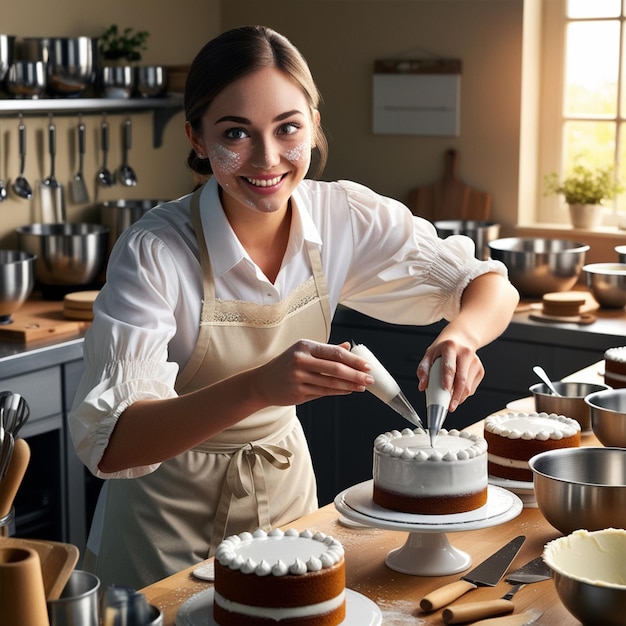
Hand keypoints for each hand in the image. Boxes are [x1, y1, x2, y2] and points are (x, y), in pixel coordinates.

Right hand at [255, 340, 374, 405]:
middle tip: (370, 378)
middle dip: (356, 374)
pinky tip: (348, 390)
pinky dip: (338, 392)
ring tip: (362, 386)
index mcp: (304, 347)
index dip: (353, 360)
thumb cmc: (287, 364)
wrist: (263, 382)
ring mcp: (298, 378)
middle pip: (335, 369)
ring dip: (350, 385)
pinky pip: (323, 393)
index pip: (334, 353)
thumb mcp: (303, 352)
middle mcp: (301, 361)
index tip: (366, 365)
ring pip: (330, 383)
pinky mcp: (298, 393)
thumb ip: (326, 350)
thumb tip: (348, 346)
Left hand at [416, 340, 483, 410]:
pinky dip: (464, 394)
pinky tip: (456, 392)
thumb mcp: (429, 355)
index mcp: (450, 347)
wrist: (460, 341)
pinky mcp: (480, 370)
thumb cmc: (443, 350)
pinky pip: (472, 387)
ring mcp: (475, 362)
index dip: (447, 381)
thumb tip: (422, 386)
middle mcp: (465, 353)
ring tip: (450, 401)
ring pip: (468, 386)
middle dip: (455, 396)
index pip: (449, 367)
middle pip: (461, 380)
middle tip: (449, 407)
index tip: (445, 392)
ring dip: (459, 398)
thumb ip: (423, 370)